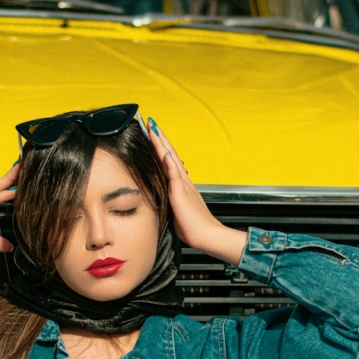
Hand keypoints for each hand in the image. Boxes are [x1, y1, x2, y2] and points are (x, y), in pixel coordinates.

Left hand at [147, 120, 247, 264]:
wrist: (208, 236)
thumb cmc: (193, 228)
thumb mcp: (176, 211)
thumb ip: (169, 201)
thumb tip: (160, 199)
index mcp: (181, 185)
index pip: (168, 161)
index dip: (160, 147)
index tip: (152, 134)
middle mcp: (183, 181)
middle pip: (169, 154)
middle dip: (160, 138)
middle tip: (150, 122)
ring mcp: (183, 186)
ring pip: (171, 159)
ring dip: (161, 143)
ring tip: (153, 129)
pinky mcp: (182, 195)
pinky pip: (174, 176)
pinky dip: (168, 163)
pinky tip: (162, 152)